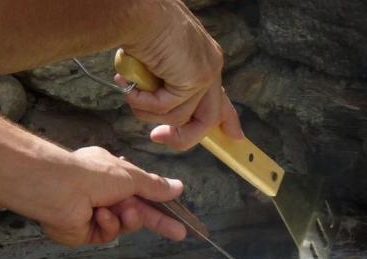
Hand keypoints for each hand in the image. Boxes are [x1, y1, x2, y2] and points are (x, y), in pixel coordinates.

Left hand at [38, 147, 187, 247]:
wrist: (58, 189)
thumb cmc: (93, 175)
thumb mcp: (132, 176)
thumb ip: (155, 186)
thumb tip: (179, 186)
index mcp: (113, 176)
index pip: (143, 192)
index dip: (162, 203)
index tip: (179, 216)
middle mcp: (103, 195)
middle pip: (138, 213)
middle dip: (158, 222)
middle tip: (180, 233)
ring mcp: (94, 215)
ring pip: (125, 226)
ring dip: (127, 219)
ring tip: (122, 210)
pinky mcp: (86, 233)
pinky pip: (107, 234)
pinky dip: (107, 224)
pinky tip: (99, 215)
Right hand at [117, 1, 243, 150]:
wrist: (137, 12)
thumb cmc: (138, 28)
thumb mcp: (154, 60)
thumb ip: (161, 81)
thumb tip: (144, 97)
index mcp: (203, 59)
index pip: (220, 96)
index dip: (228, 119)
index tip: (236, 136)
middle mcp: (210, 66)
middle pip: (209, 118)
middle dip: (184, 137)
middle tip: (157, 137)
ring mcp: (206, 74)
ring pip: (181, 117)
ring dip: (149, 111)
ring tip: (131, 92)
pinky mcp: (197, 80)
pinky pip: (169, 109)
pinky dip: (145, 103)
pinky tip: (133, 87)